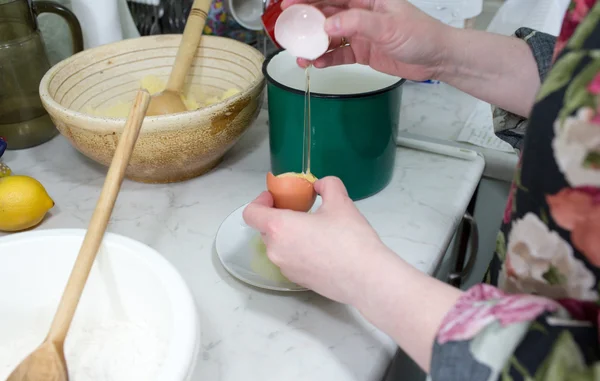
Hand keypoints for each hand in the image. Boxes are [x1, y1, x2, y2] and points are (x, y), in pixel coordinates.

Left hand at [243, 176, 391, 304]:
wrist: (366, 277)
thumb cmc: (349, 238)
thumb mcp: (340, 202)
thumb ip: (327, 185)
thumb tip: (320, 185)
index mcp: (279, 228)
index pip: (251, 213)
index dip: (260, 201)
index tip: (275, 197)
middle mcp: (276, 250)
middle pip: (265, 229)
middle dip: (278, 217)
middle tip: (300, 209)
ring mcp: (285, 268)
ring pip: (278, 246)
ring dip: (289, 234)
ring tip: (314, 229)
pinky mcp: (297, 281)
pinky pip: (290, 260)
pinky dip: (298, 250)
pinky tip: (323, 248)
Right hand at [281, 0, 449, 80]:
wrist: (436, 58)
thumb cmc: (421, 35)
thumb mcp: (388, 27)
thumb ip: (358, 24)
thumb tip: (329, 23)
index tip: (289, 3)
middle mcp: (361, 14)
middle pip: (326, 15)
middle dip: (306, 23)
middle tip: (288, 31)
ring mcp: (360, 33)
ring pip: (330, 36)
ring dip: (315, 45)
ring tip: (302, 56)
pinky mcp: (362, 51)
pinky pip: (339, 54)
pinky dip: (327, 59)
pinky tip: (318, 64)